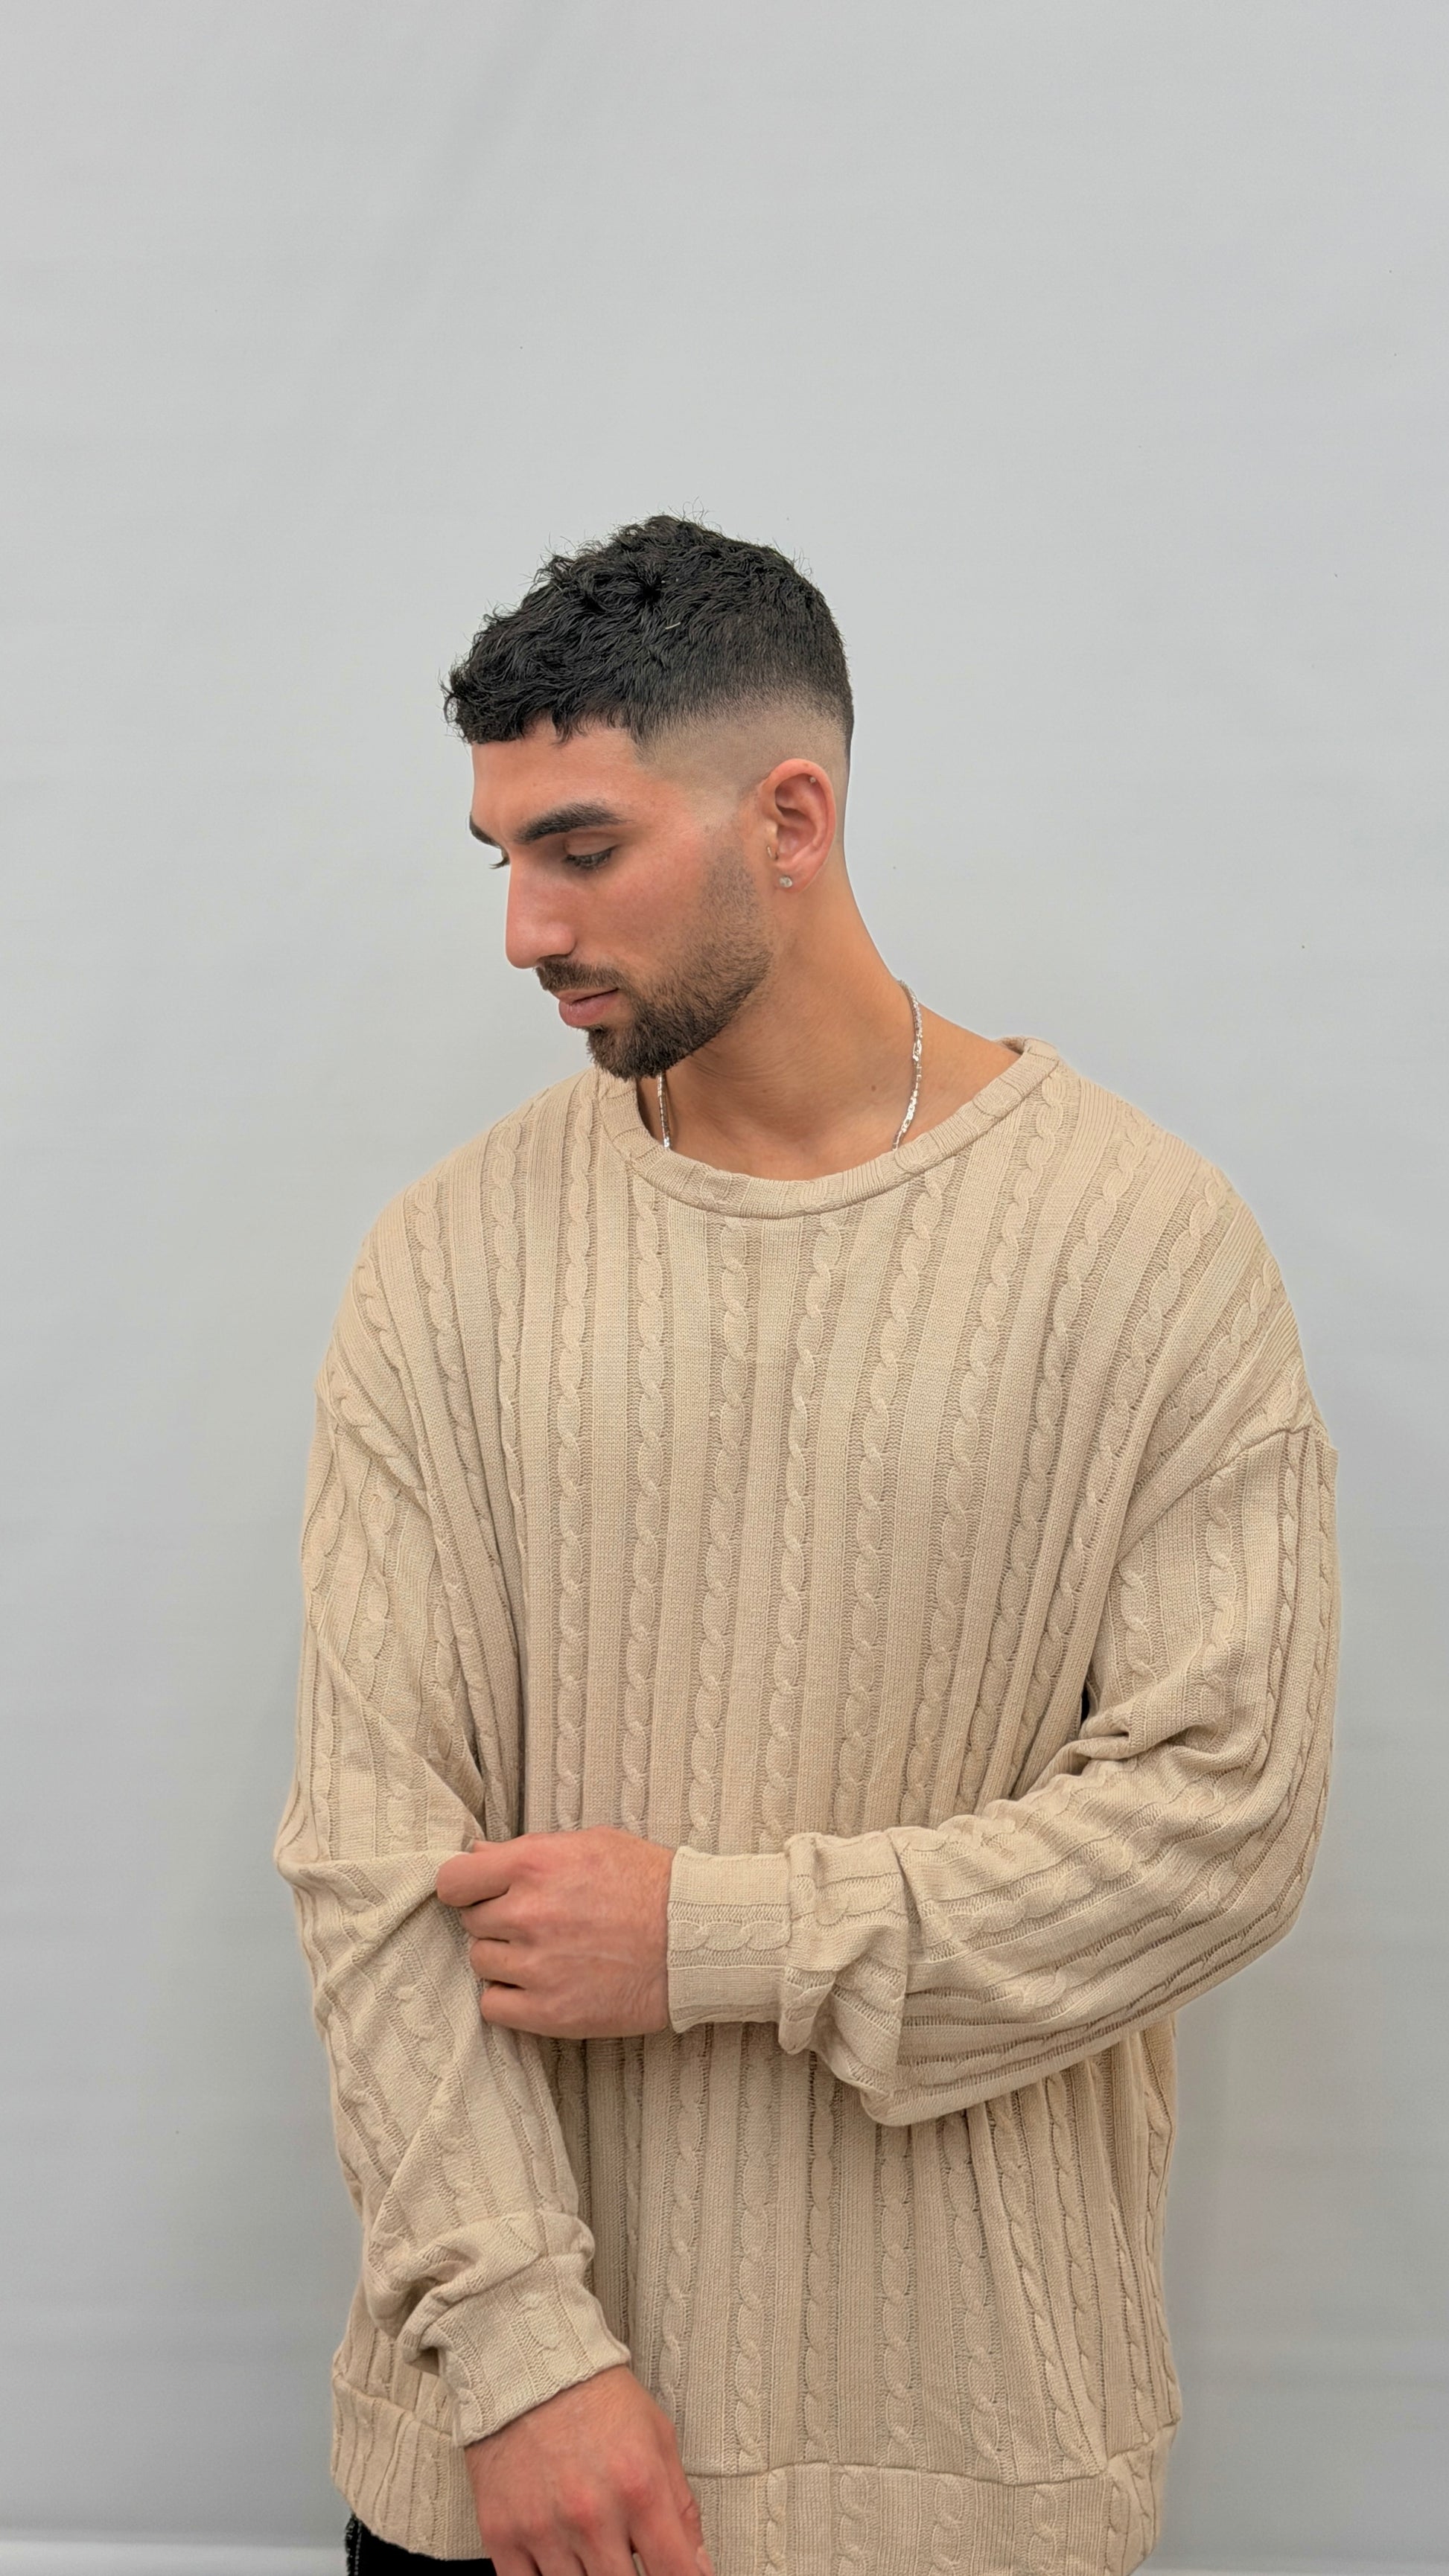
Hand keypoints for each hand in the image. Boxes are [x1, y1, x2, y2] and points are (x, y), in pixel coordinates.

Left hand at [435, 1826, 674, 2038]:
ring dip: (504, 1958)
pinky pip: (493, 2007)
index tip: (476, 1893)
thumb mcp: (590, 1844)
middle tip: (535, 1921)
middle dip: (496, 1920)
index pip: (453, 1881)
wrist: (697, 1938)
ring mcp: (538, 1967)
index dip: (463, 1887)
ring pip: (481, 1963)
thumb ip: (527, 1850)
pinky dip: (509, 1998)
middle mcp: (528, 1915)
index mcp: (534, 1865)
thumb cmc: (650, 1883)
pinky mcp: (551, 2012)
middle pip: (472, 1922)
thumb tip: (477, 1856)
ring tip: (545, 1952)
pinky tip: (538, 1984)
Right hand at [464, 2361, 714, 2575]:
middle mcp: (592, 2514)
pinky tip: (560, 2564)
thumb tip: (697, 2564)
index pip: (675, 2574)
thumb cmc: (594, 2397)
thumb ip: (682, 2507)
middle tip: (628, 2560)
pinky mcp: (501, 2534)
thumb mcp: (658, 2438)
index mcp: (638, 2488)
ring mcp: (544, 2528)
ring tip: (593, 2550)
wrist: (526, 2365)